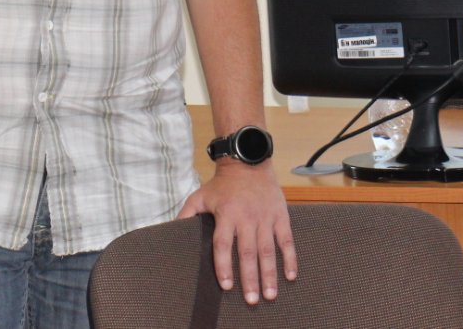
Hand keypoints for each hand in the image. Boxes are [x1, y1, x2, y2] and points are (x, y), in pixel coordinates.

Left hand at [178, 160, 296, 303]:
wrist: (247, 161)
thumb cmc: (222, 184)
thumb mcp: (200, 195)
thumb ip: (186, 214)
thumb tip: (172, 231)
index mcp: (226, 215)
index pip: (223, 244)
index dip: (224, 266)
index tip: (226, 286)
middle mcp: (247, 218)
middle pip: (248, 252)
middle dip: (250, 278)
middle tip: (251, 300)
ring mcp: (265, 217)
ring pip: (268, 250)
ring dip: (269, 274)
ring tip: (269, 294)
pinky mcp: (280, 215)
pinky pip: (286, 240)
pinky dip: (290, 258)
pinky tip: (290, 276)